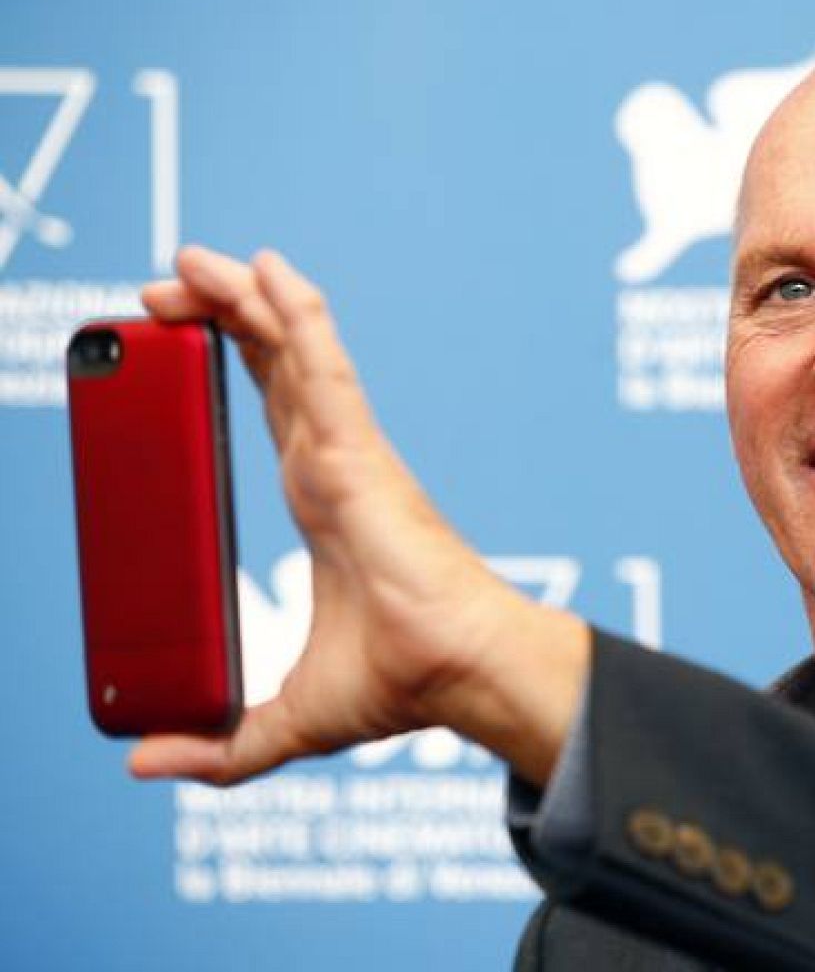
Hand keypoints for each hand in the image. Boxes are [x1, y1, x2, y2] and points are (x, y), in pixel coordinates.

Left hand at [131, 246, 588, 785]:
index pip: (267, 415)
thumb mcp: (285, 714)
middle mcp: (332, 465)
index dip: (225, 369)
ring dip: (244, 300)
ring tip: (193, 259)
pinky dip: (297, 318)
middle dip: (221, 318)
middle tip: (166, 286)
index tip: (175, 343)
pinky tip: (267, 273)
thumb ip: (221, 740)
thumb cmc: (405, 679)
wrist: (460, 672)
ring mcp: (348, 454)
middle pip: (271, 369)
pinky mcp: (359, 455)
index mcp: (319, 502)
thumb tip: (148, 761)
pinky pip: (322, 370)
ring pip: (293, 355)